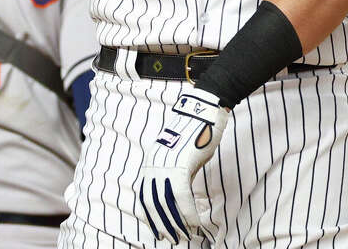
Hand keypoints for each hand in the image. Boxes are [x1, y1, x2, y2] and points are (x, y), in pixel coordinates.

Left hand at [138, 89, 229, 242]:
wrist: (203, 111)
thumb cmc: (195, 132)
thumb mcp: (180, 155)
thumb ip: (176, 172)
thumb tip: (179, 193)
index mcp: (151, 161)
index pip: (144, 195)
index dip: (149, 215)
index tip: (156, 230)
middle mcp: (154, 164)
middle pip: (152, 202)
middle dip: (161, 224)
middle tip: (170, 239)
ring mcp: (165, 164)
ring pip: (165, 202)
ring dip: (174, 223)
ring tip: (183, 236)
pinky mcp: (180, 164)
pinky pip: (181, 196)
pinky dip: (188, 213)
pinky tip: (194, 223)